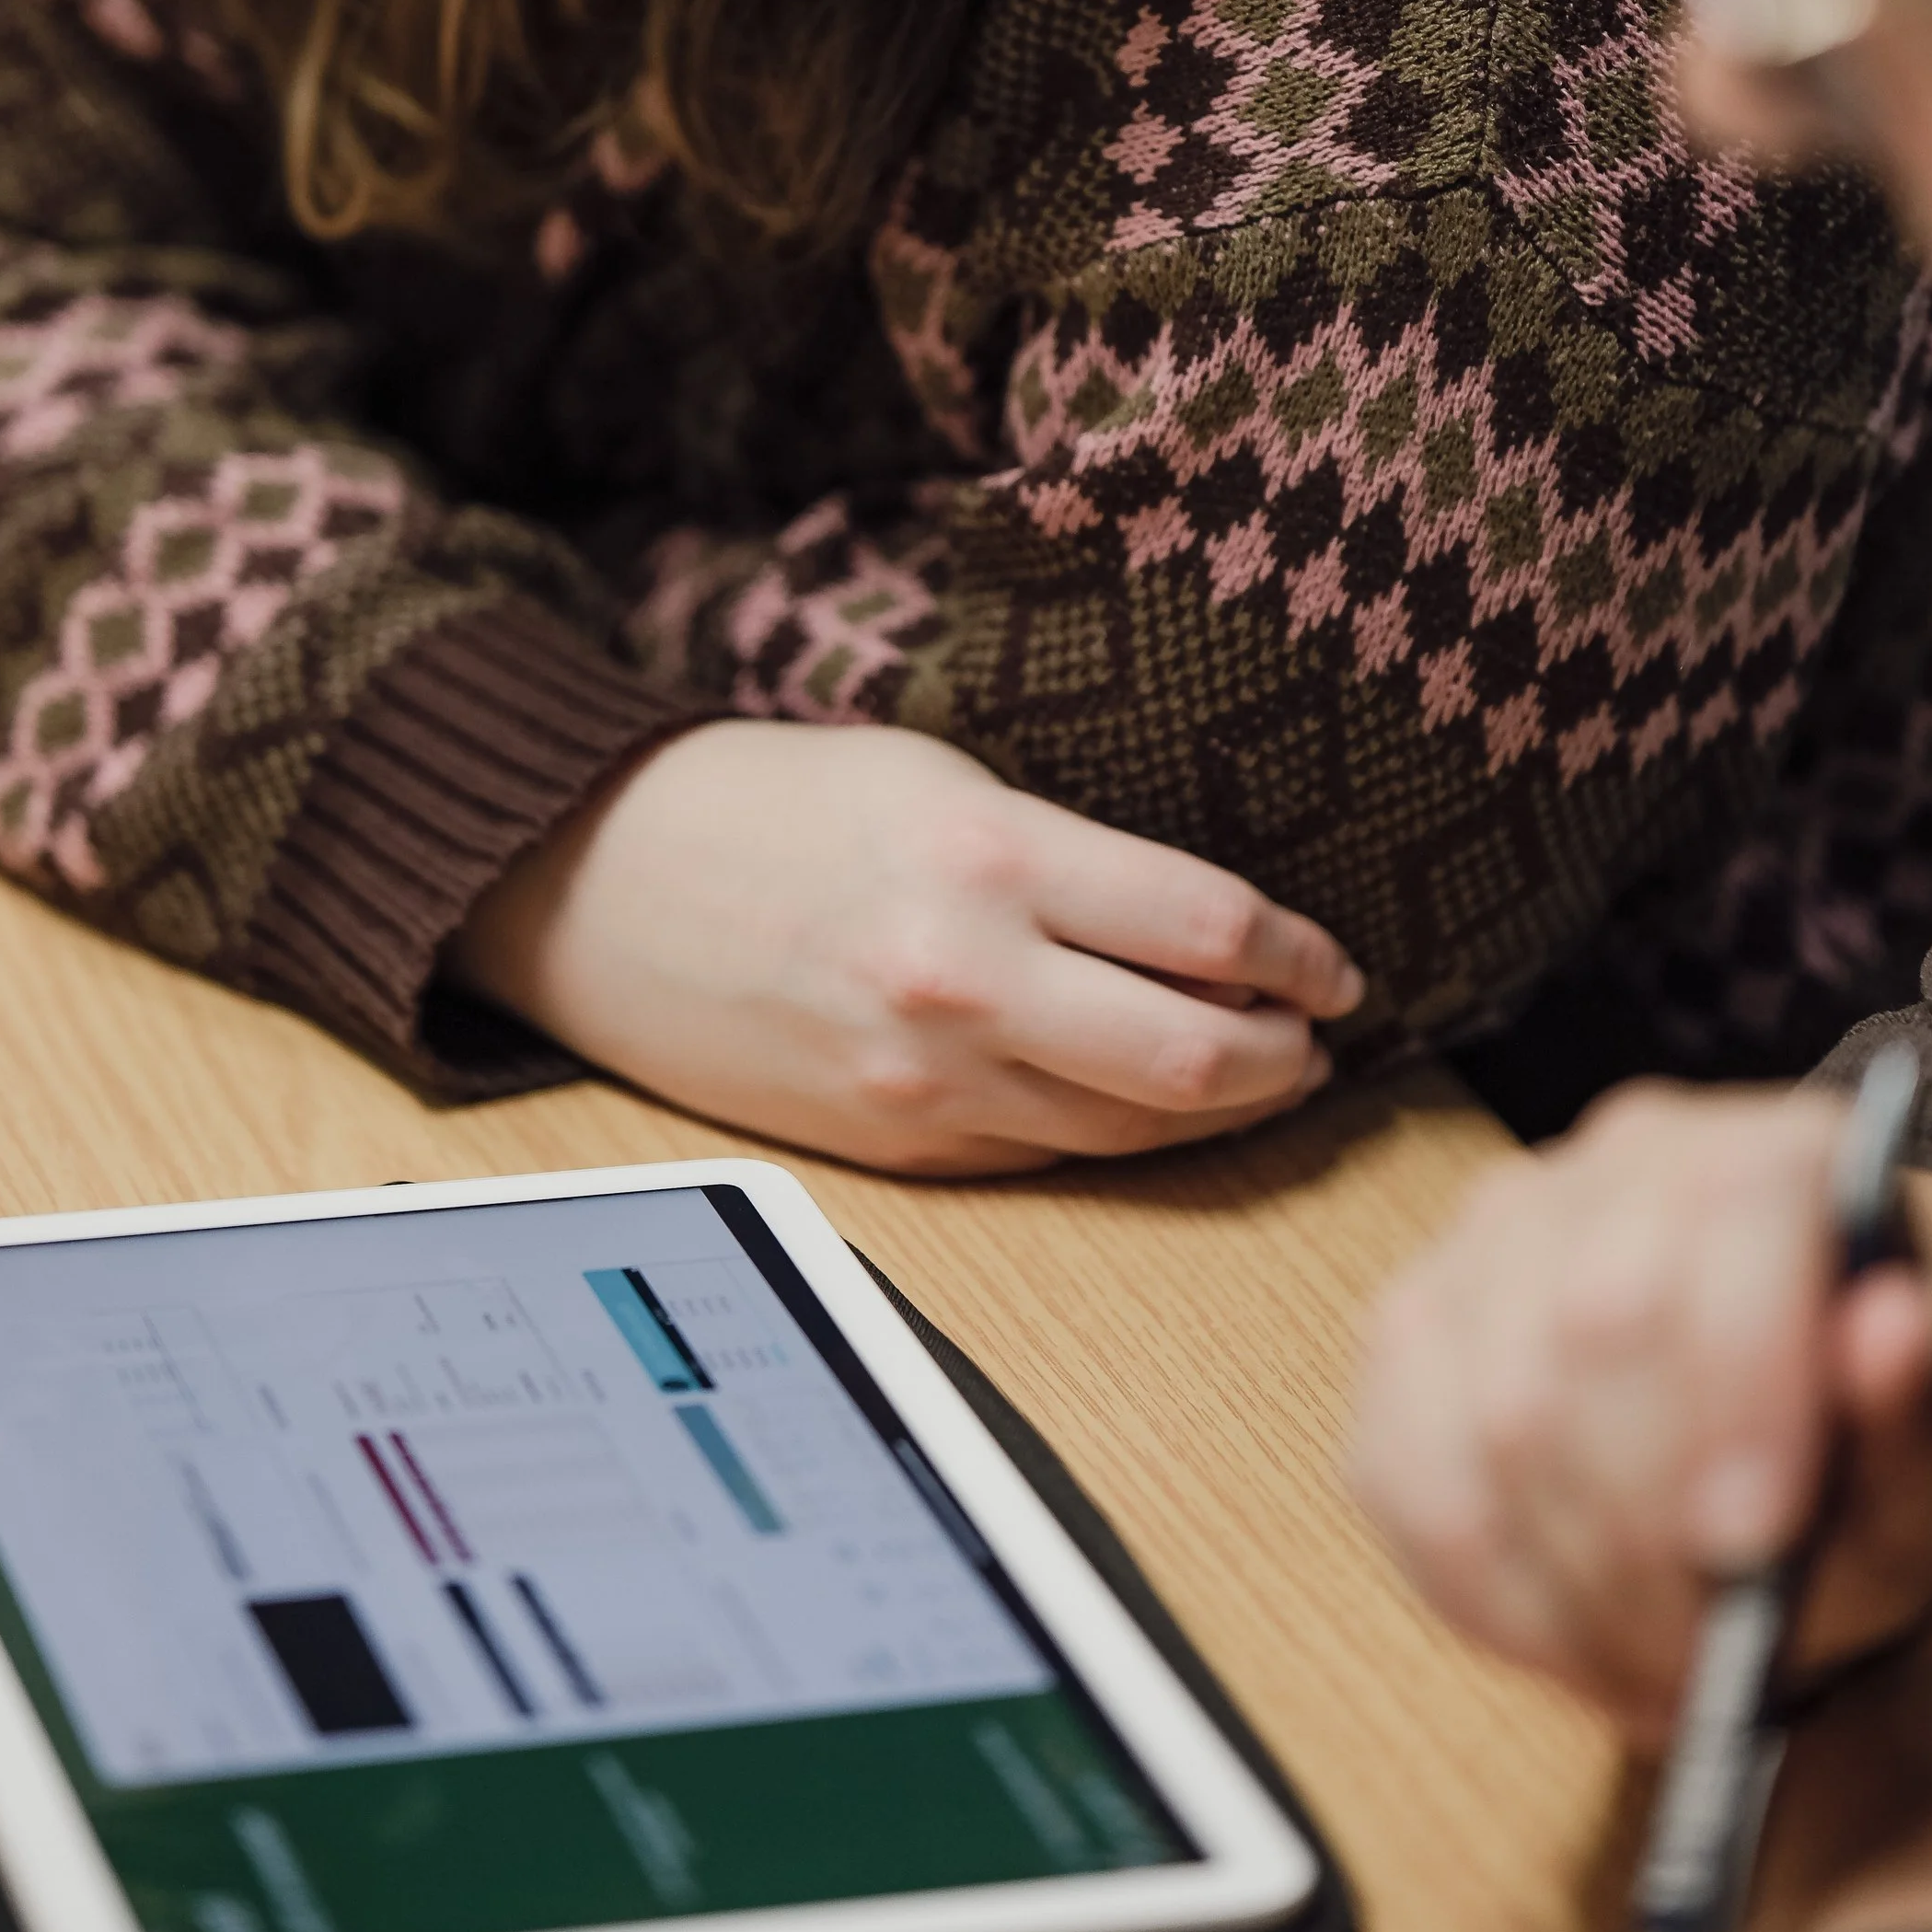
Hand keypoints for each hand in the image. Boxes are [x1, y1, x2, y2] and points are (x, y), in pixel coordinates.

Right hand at [455, 717, 1362, 1174]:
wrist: (599, 890)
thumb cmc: (772, 806)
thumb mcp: (937, 777)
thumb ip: (1066, 857)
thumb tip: (1204, 932)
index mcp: (988, 858)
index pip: (1210, 930)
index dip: (1301, 957)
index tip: (1332, 964)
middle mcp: (969, 981)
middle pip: (1197, 1058)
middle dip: (1288, 1055)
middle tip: (1315, 1033)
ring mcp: (929, 1080)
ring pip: (1135, 1128)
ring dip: (1220, 1110)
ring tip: (1256, 1072)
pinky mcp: (897, 1143)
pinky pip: (1049, 1154)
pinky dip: (1118, 1133)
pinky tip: (1141, 1100)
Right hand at [1349, 1078, 1931, 1742]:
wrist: (1792, 1420)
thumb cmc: (1868, 1436)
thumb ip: (1918, 1406)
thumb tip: (1891, 1330)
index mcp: (1772, 1151)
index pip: (1731, 1209)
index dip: (1735, 1376)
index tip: (1756, 1540)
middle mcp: (1620, 1160)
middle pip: (1589, 1320)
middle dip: (1642, 1526)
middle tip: (1701, 1656)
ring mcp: (1493, 1234)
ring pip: (1486, 1405)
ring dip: (1565, 1580)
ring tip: (1647, 1667)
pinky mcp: (1408, 1324)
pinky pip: (1396, 1464)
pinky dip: (1475, 1585)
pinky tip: (1557, 1636)